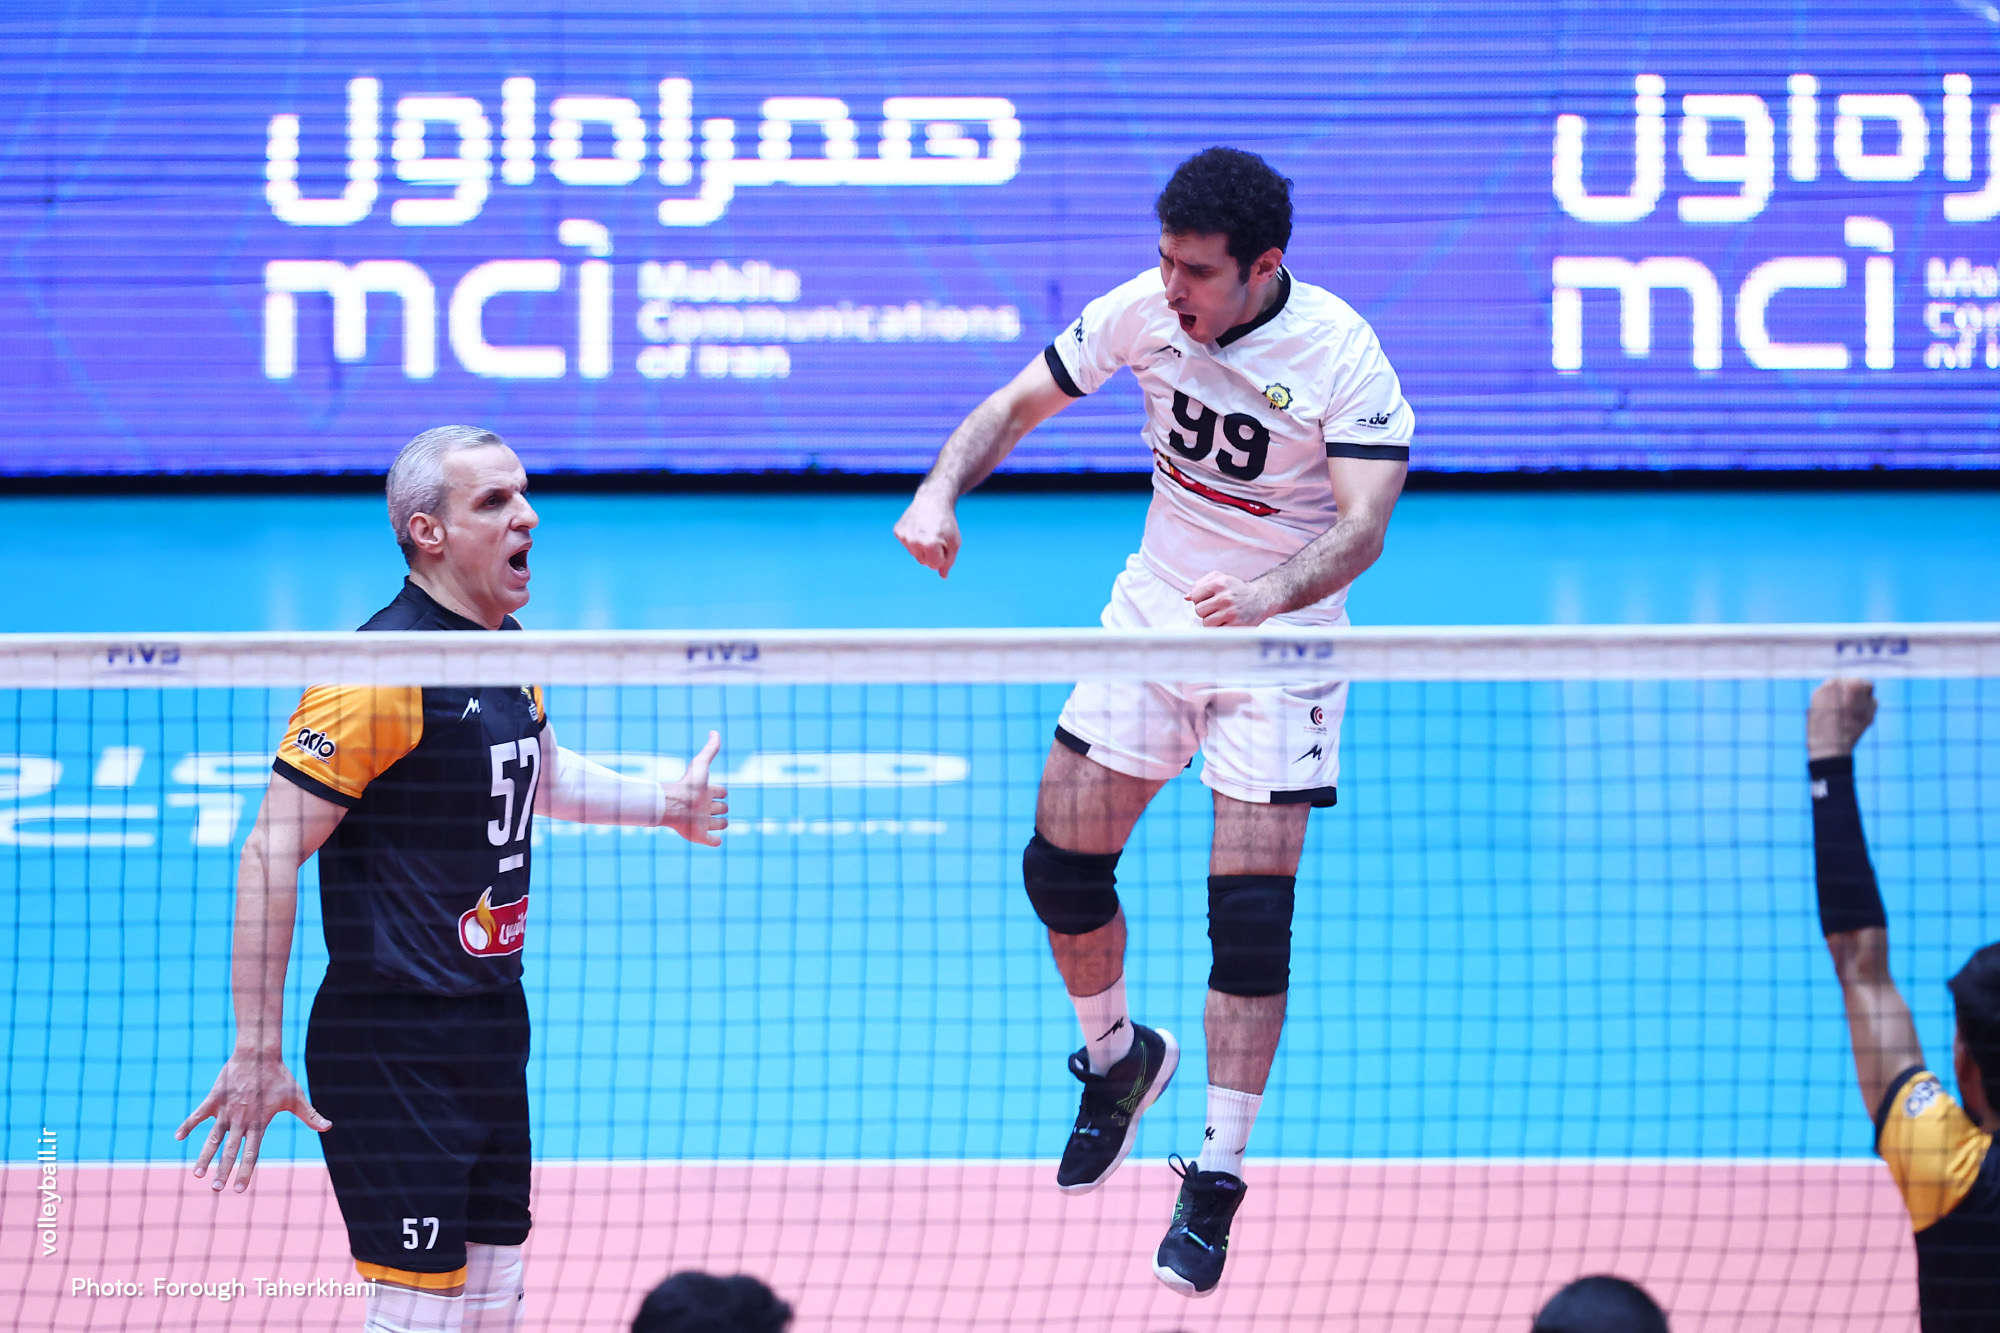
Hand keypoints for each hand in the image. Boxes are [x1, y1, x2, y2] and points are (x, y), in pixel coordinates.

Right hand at [176, 1050, 329, 1192]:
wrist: (259, 1053)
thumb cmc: (279, 1076)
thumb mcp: (296, 1097)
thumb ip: (310, 1115)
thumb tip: (329, 1127)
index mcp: (259, 1122)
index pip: (252, 1153)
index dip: (245, 1172)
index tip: (238, 1190)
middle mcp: (241, 1120)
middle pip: (231, 1151)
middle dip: (223, 1171)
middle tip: (216, 1189)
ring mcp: (226, 1110)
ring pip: (213, 1138)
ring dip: (204, 1157)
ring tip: (196, 1175)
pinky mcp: (214, 1099)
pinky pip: (197, 1115)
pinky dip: (187, 1125)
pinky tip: (177, 1137)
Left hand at [664, 730, 728, 846]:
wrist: (672, 804)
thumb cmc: (687, 785)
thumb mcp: (700, 765)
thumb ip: (709, 750)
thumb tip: (714, 731)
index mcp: (706, 792)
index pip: (721, 792)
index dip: (721, 791)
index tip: (718, 790)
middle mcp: (705, 807)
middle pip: (722, 808)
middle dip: (721, 807)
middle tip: (713, 806)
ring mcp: (703, 823)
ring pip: (719, 825)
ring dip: (720, 824)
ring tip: (715, 822)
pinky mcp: (700, 836)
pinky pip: (712, 841)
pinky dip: (715, 841)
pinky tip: (715, 839)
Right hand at [893, 490, 960, 577]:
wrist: (933, 499)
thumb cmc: (946, 523)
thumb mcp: (954, 542)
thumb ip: (949, 561)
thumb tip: (943, 576)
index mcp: (929, 545)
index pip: (934, 565)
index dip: (942, 555)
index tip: (944, 542)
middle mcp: (914, 541)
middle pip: (923, 562)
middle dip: (932, 553)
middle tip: (936, 535)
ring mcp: (904, 536)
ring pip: (914, 554)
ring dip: (922, 547)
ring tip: (927, 531)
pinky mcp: (898, 531)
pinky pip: (907, 545)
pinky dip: (913, 539)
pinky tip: (919, 527)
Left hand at [1187, 571, 1277, 626]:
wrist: (1261, 598)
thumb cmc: (1237, 589)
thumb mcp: (1220, 578)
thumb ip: (1201, 584)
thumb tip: (1187, 596)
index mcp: (1219, 583)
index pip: (1194, 596)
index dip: (1198, 599)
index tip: (1207, 599)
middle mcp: (1225, 597)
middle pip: (1198, 610)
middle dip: (1205, 610)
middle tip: (1215, 608)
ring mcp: (1230, 612)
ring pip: (1206, 622)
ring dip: (1211, 620)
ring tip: (1221, 615)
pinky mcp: (1236, 625)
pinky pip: (1216, 630)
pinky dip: (1219, 627)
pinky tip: (1227, 621)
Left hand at [1808, 678, 1877, 759]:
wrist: (1828, 742)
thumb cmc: (1853, 729)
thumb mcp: (1870, 713)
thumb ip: (1870, 698)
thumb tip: (1865, 693)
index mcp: (1855, 683)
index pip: (1867, 685)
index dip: (1867, 699)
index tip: (1861, 709)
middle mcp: (1839, 681)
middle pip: (1852, 684)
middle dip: (1853, 695)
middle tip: (1850, 710)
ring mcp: (1825, 686)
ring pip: (1839, 688)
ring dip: (1841, 696)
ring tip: (1840, 713)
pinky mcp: (1815, 693)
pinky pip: (1827, 694)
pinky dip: (1830, 700)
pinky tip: (1830, 712)